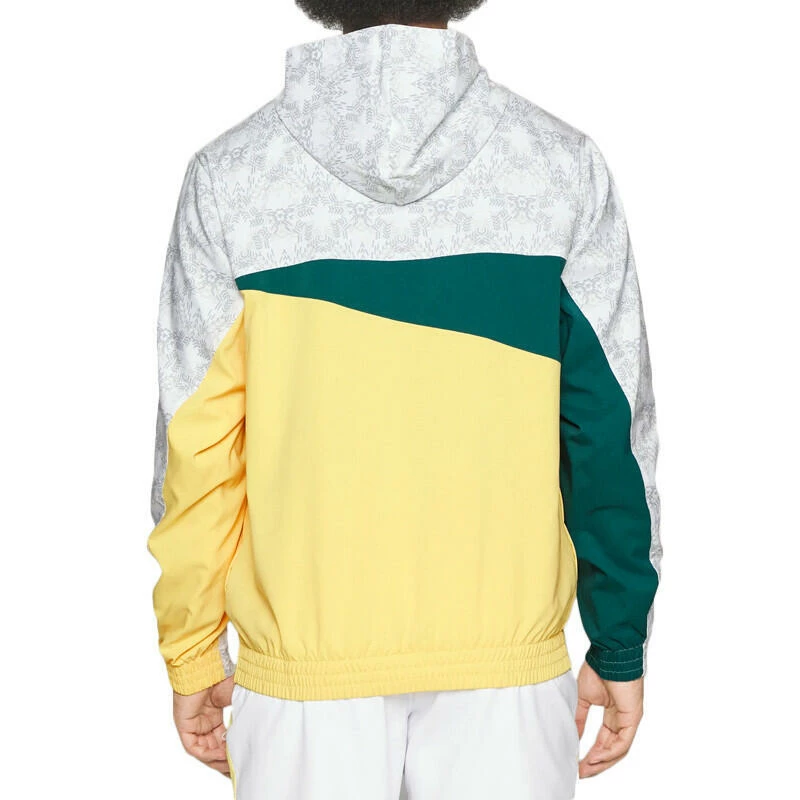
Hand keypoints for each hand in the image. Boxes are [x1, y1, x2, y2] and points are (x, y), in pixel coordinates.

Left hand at [172, 674, 234, 775]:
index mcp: (213, 715)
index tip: (243, 759)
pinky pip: (195, 748)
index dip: (231, 751)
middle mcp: (202, 722)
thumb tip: (255, 729)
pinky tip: (222, 754)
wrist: (207, 667)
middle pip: (213, 749)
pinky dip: (209, 754)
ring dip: (218, 760)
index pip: (221, 740)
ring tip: (232, 765)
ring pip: (205, 751)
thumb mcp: (238, 698)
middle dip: (225, 761)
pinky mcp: (184, 726)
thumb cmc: (223, 676)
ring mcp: (193, 725)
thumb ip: (243, 715)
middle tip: (238, 770)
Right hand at [574, 660, 643, 777]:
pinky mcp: (633, 718)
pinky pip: (623, 743)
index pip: (603, 741)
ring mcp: (629, 720)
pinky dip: (610, 752)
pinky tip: (597, 757)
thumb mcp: (583, 698)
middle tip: (581, 772)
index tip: (577, 763)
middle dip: (596, 763)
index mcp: (612, 714)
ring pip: (618, 750)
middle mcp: (622, 720)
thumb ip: (579, 717)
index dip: (591, 753)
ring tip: (586, 769)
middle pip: (611, 749)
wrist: (609, 656)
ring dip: (602, 762)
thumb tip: (572, 734)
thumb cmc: (598, 669)